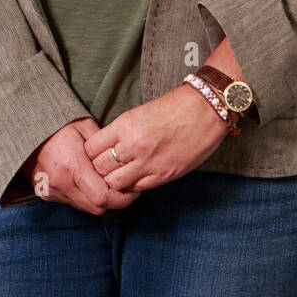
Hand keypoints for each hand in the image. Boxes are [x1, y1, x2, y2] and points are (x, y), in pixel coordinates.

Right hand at [22, 117, 141, 214]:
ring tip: (108, 184)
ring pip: (86, 208)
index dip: (122, 197)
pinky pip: (73, 203)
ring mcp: (52, 191)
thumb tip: (122, 159)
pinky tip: (89, 183)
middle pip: (97, 207)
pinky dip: (85, 197)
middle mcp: (61, 183)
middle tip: (126, 188)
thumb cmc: (57, 125)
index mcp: (72, 166)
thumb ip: (104, 145)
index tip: (132, 189)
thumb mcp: (85, 126)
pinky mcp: (46, 194)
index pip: (103, 197)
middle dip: (115, 201)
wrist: (25, 130)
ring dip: (99, 200)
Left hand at [83, 83, 230, 192]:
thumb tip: (107, 148)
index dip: (91, 153)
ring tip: (120, 174)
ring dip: (114, 180)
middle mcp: (133, 145)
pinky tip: (135, 178)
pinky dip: (132, 186)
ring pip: (114, 183)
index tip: (96, 153)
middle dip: (99, 169)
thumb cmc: (175, 107)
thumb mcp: (140, 113)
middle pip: (99, 168)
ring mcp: (148, 163)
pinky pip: (136, 188)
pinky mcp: (163, 175)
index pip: (91, 148)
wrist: (205, 110)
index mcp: (125, 125)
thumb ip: (122, 132)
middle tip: (106, 166)